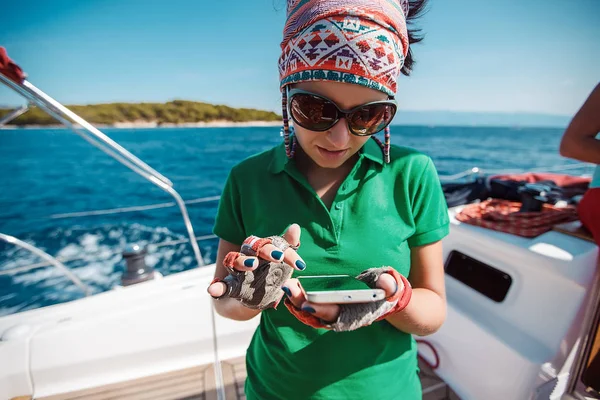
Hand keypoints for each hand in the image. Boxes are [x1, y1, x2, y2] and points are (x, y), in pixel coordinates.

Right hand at [207, 224, 305, 308]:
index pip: (272, 245)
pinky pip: (222, 286)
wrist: (258, 297)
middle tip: (278, 257)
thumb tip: (295, 226)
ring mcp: (237, 272)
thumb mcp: (283, 262)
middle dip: (266, 251)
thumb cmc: (271, 274)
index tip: (300, 264)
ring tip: (252, 265)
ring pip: (235, 261)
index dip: (287, 253)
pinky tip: (212, 290)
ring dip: (243, 261)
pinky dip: (216, 287)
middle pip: (252, 247)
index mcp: (261, 250)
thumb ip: (288, 244)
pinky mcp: (231, 288)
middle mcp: (248, 257)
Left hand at [282, 271, 401, 322]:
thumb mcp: (391, 287)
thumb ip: (389, 285)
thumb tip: (386, 283)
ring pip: (310, 307)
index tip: (307, 303)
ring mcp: (332, 309)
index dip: (321, 308)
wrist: (382, 295)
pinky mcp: (327, 303)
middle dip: (302, 301)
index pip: (335, 313)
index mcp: (354, 313)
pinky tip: (289, 284)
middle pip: (317, 311)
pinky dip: (299, 295)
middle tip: (289, 288)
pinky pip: (310, 301)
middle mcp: (341, 314)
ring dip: (296, 298)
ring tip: (286, 285)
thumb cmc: (386, 290)